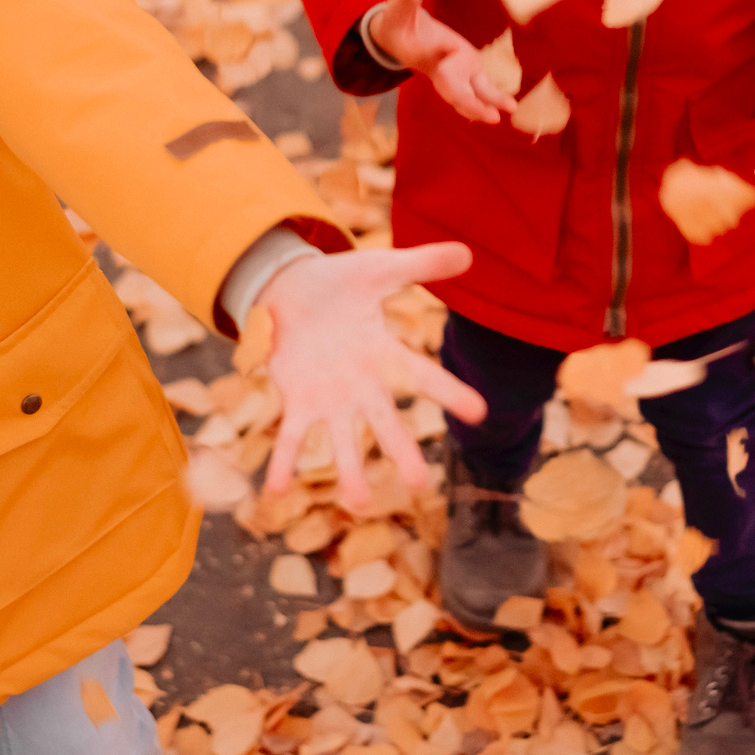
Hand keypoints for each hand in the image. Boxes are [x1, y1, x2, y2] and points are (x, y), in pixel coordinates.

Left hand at [259, 242, 488, 510]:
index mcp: (383, 354)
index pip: (422, 375)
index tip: (480, 412)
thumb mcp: (379, 269)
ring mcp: (328, 399)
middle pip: (386, 422)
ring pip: (343, 440)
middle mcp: (361, 385)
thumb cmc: (338, 283)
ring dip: (349, 470)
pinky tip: (275, 490)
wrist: (288, 290)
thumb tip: (468, 252)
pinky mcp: (295, 401)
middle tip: (419, 484)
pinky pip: (291, 436)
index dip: (450, 392)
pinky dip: (283, 462)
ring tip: (358, 502)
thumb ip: (421, 264)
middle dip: (401, 452)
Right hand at [368, 0, 515, 124]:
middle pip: (450, 88)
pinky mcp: (466, 70)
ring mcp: (453, 73)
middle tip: (484, 113)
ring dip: (481, 106)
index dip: (438, 49)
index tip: (449, 45)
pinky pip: (479, 89)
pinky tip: (510, 107)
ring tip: (498, 117)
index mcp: (418, 51)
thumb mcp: (399, 8)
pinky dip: (492, 99)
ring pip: (466, 94)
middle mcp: (437, 68)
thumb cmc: (398, 22)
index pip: (428, 51)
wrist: (400, 37)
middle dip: (467, 100)